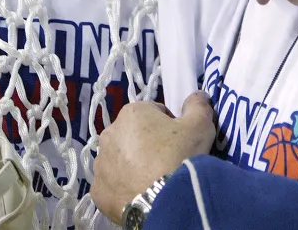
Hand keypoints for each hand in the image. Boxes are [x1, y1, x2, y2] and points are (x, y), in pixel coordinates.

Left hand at [92, 92, 215, 221]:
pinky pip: (112, 185)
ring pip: (120, 161)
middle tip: (168, 163)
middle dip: (148, 146)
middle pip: (134, 137)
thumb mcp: (199, 126)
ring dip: (134, 167)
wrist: (165, 202)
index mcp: (131, 113)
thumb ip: (197, 106)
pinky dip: (124, 189)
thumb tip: (198, 95)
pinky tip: (140, 195)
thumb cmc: (179, 156)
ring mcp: (100, 163)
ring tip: (154, 181)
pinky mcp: (98, 190)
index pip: (154, 114)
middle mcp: (109, 134)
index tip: (179, 143)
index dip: (170, 127)